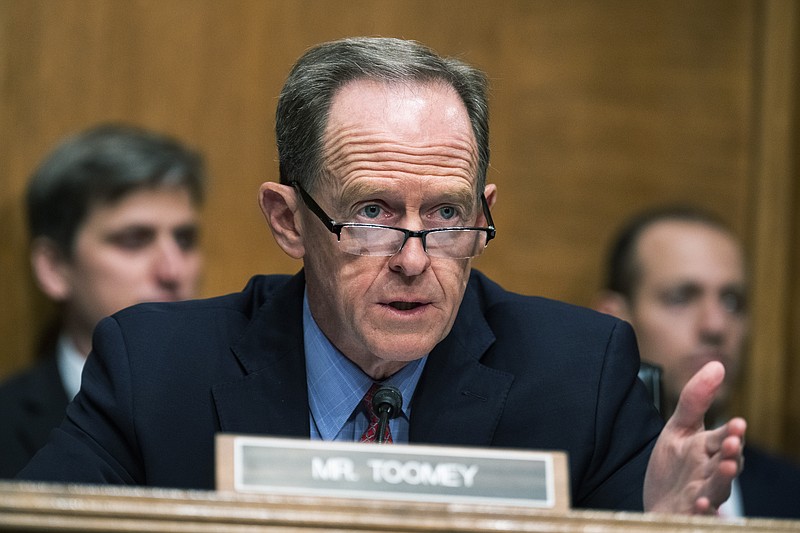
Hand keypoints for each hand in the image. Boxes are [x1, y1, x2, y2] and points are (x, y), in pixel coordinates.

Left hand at [643, 361, 746, 514]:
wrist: (658, 502)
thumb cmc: (674, 465)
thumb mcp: (678, 428)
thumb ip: (695, 399)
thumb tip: (717, 364)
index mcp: (709, 450)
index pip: (725, 439)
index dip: (731, 433)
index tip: (736, 424)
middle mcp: (711, 473)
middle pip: (726, 464)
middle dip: (730, 454)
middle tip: (732, 444)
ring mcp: (704, 495)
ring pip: (718, 489)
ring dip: (723, 479)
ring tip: (726, 468)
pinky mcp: (692, 515)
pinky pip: (701, 516)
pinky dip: (703, 511)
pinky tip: (699, 505)